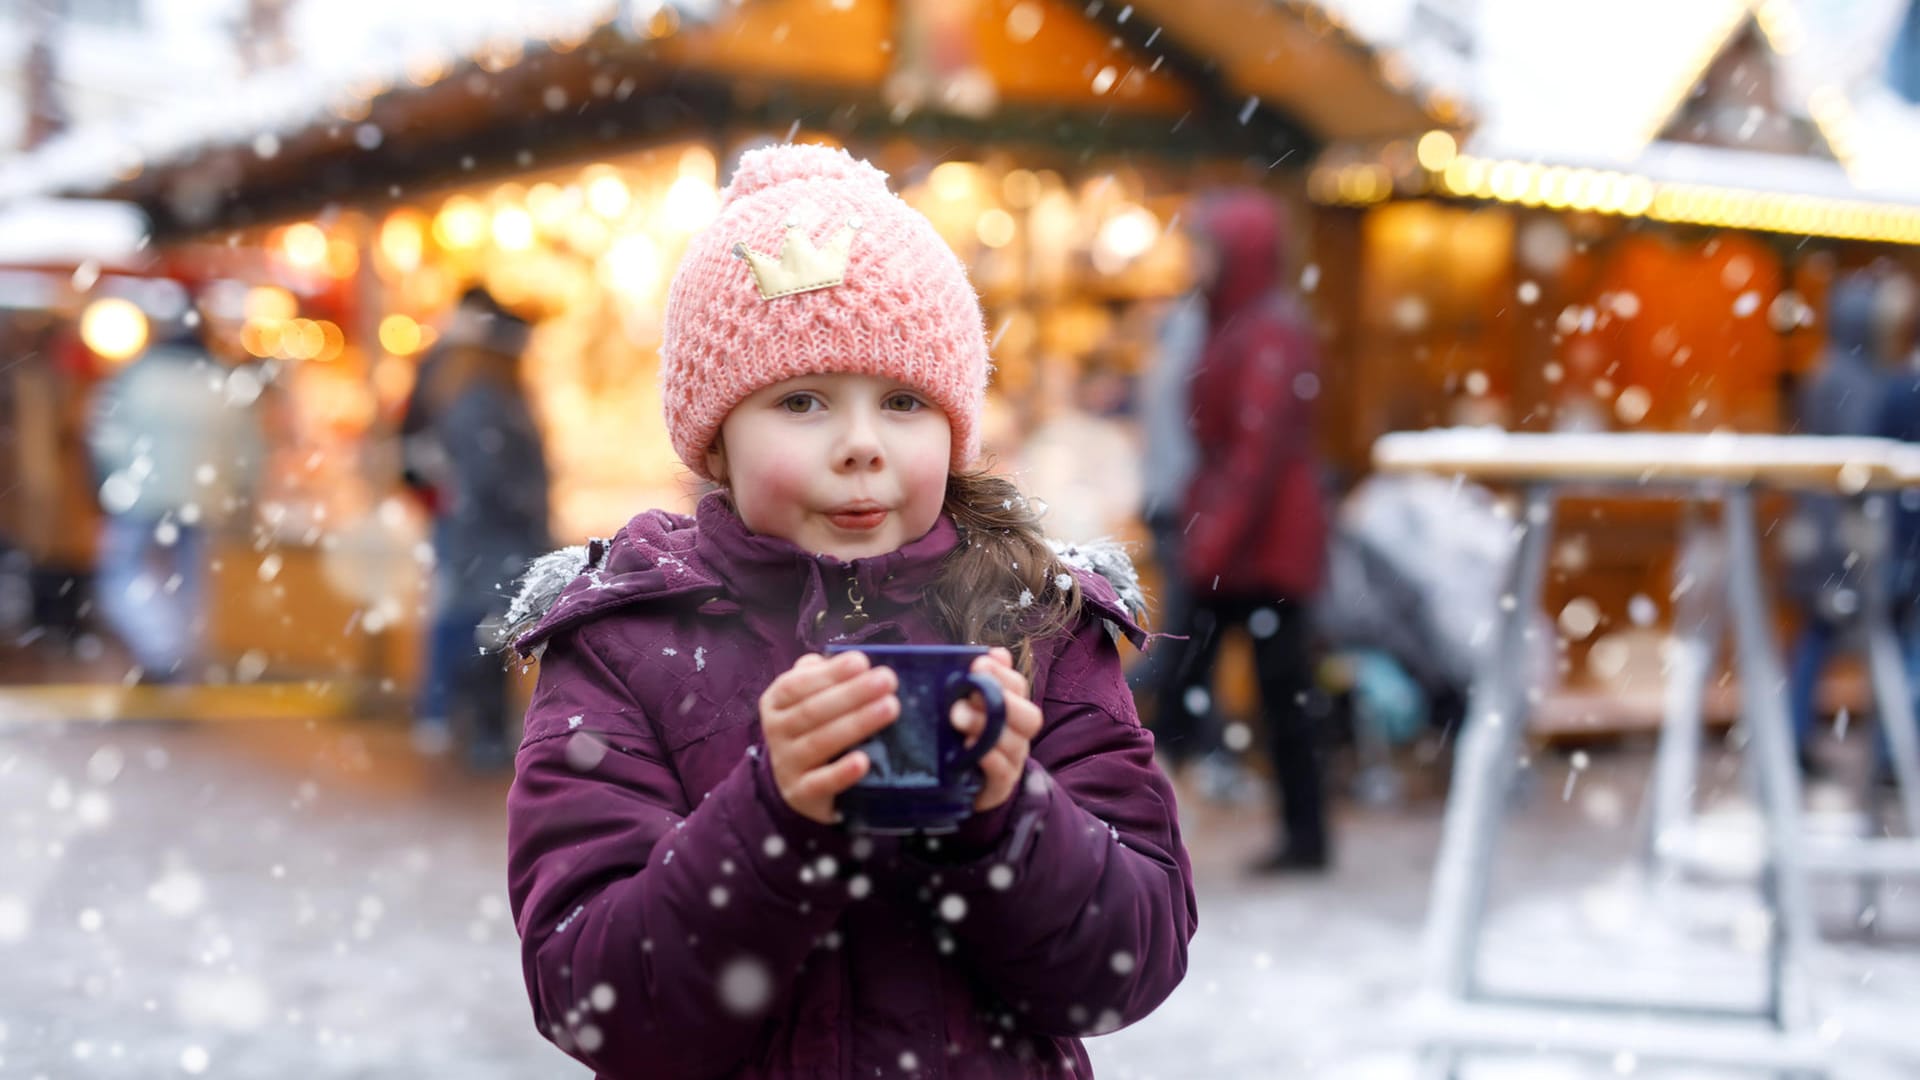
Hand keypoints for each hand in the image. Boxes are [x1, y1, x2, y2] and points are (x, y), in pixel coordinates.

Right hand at [758, 652, 898, 824]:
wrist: (797, 783)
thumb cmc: (813, 728)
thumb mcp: (809, 698)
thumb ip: (823, 675)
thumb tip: (855, 661)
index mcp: (776, 701)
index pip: (797, 684)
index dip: (829, 673)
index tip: (862, 662)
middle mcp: (776, 731)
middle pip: (813, 711)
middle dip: (852, 694)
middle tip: (887, 680)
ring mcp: (786, 764)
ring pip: (820, 742)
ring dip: (856, 723)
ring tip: (891, 708)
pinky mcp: (801, 793)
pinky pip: (821, 783)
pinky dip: (842, 773)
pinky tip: (864, 761)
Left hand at [951, 647, 1044, 812]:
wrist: (961, 786)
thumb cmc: (961, 738)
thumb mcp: (966, 706)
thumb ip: (978, 680)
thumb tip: (998, 653)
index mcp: (1011, 710)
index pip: (1018, 687)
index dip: (1002, 675)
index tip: (978, 664)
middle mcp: (1018, 735)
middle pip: (1030, 717)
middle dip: (1002, 701)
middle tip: (969, 694)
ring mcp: (1012, 761)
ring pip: (1015, 743)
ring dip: (986, 727)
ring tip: (957, 718)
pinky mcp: (1001, 785)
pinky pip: (1003, 771)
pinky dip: (988, 757)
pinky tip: (967, 747)